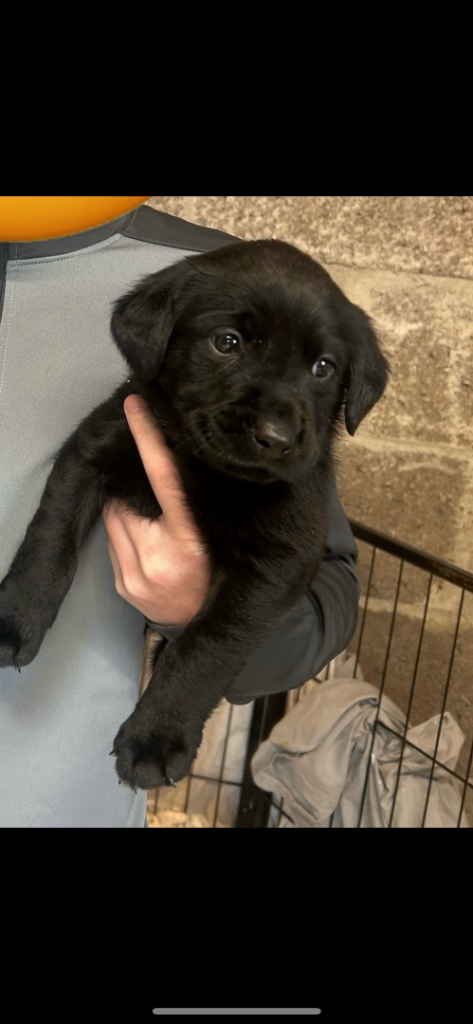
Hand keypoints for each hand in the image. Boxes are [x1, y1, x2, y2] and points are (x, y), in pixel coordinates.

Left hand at [103, 395, 210, 625]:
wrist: (205, 625)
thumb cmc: (220, 573)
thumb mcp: (218, 536)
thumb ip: (194, 505)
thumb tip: (166, 465)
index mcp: (190, 541)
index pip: (165, 478)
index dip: (149, 438)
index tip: (135, 406)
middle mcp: (159, 558)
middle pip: (129, 499)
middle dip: (135, 491)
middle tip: (155, 502)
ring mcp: (136, 574)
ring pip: (114, 517)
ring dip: (127, 512)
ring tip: (153, 527)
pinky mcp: (122, 585)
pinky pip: (111, 541)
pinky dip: (123, 534)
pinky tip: (146, 546)